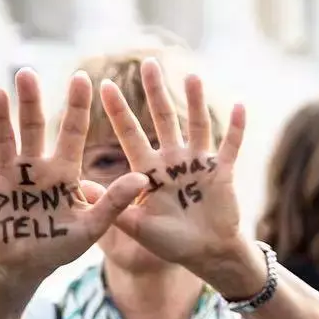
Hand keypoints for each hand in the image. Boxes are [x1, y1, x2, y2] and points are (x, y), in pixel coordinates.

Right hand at [0, 70, 145, 282]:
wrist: (28, 264)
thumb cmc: (62, 244)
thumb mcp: (92, 226)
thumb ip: (115, 203)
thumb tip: (142, 179)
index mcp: (64, 171)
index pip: (73, 132)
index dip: (78, 106)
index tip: (83, 77)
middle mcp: (36, 166)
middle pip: (33, 127)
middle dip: (31, 101)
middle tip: (28, 71)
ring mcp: (9, 175)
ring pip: (3, 139)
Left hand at [100, 59, 260, 292]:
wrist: (207, 255)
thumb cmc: (172, 244)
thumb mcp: (137, 226)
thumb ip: (113, 205)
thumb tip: (79, 185)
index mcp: (149, 172)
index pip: (130, 135)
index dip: (119, 112)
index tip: (103, 85)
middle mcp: (173, 161)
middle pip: (163, 120)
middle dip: (155, 93)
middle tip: (148, 63)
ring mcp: (199, 165)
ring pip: (197, 125)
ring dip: (195, 102)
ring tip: (191, 76)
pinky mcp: (222, 172)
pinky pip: (231, 146)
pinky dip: (236, 128)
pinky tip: (239, 106)